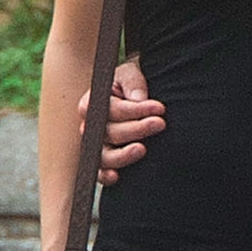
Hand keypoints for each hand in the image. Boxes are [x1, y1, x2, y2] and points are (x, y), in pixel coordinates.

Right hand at [92, 56, 163, 185]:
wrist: (137, 94)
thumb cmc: (131, 84)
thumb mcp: (131, 74)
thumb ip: (133, 82)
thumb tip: (138, 98)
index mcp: (93, 102)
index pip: (112, 109)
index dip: (135, 110)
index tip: (159, 108)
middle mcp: (91, 126)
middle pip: (110, 133)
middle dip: (137, 129)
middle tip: (160, 124)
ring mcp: (97, 146)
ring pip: (104, 156)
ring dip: (123, 154)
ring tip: (143, 149)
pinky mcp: (105, 161)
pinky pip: (100, 173)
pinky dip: (105, 176)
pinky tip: (117, 177)